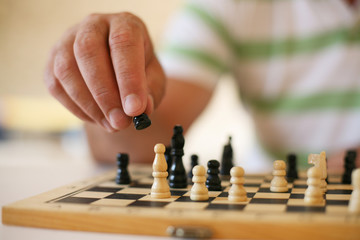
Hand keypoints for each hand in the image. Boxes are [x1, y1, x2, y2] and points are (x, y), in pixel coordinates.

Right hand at [44, 13, 165, 131]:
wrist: (117, 70)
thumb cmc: (139, 73)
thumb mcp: (153, 80)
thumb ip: (151, 92)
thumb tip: (142, 110)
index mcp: (124, 24)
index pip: (123, 42)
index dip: (129, 77)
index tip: (135, 109)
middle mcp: (93, 25)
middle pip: (88, 51)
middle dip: (104, 93)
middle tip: (120, 122)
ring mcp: (68, 40)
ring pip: (66, 70)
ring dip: (89, 105)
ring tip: (112, 125)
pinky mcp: (53, 61)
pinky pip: (56, 86)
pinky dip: (77, 108)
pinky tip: (97, 118)